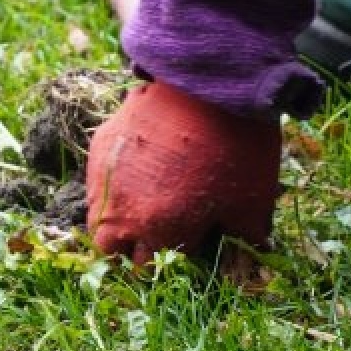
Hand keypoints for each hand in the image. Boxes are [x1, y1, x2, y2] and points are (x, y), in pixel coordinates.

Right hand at [86, 81, 281, 263]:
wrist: (209, 83)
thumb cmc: (236, 147)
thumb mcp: (253, 200)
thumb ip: (246, 237)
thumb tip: (252, 255)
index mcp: (163, 231)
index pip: (149, 267)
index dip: (166, 262)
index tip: (179, 249)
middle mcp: (124, 211)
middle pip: (110, 250)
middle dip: (129, 249)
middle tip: (154, 234)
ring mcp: (107, 177)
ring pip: (96, 218)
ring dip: (114, 221)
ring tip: (140, 208)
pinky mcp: (101, 145)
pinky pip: (97, 181)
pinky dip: (110, 187)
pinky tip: (134, 174)